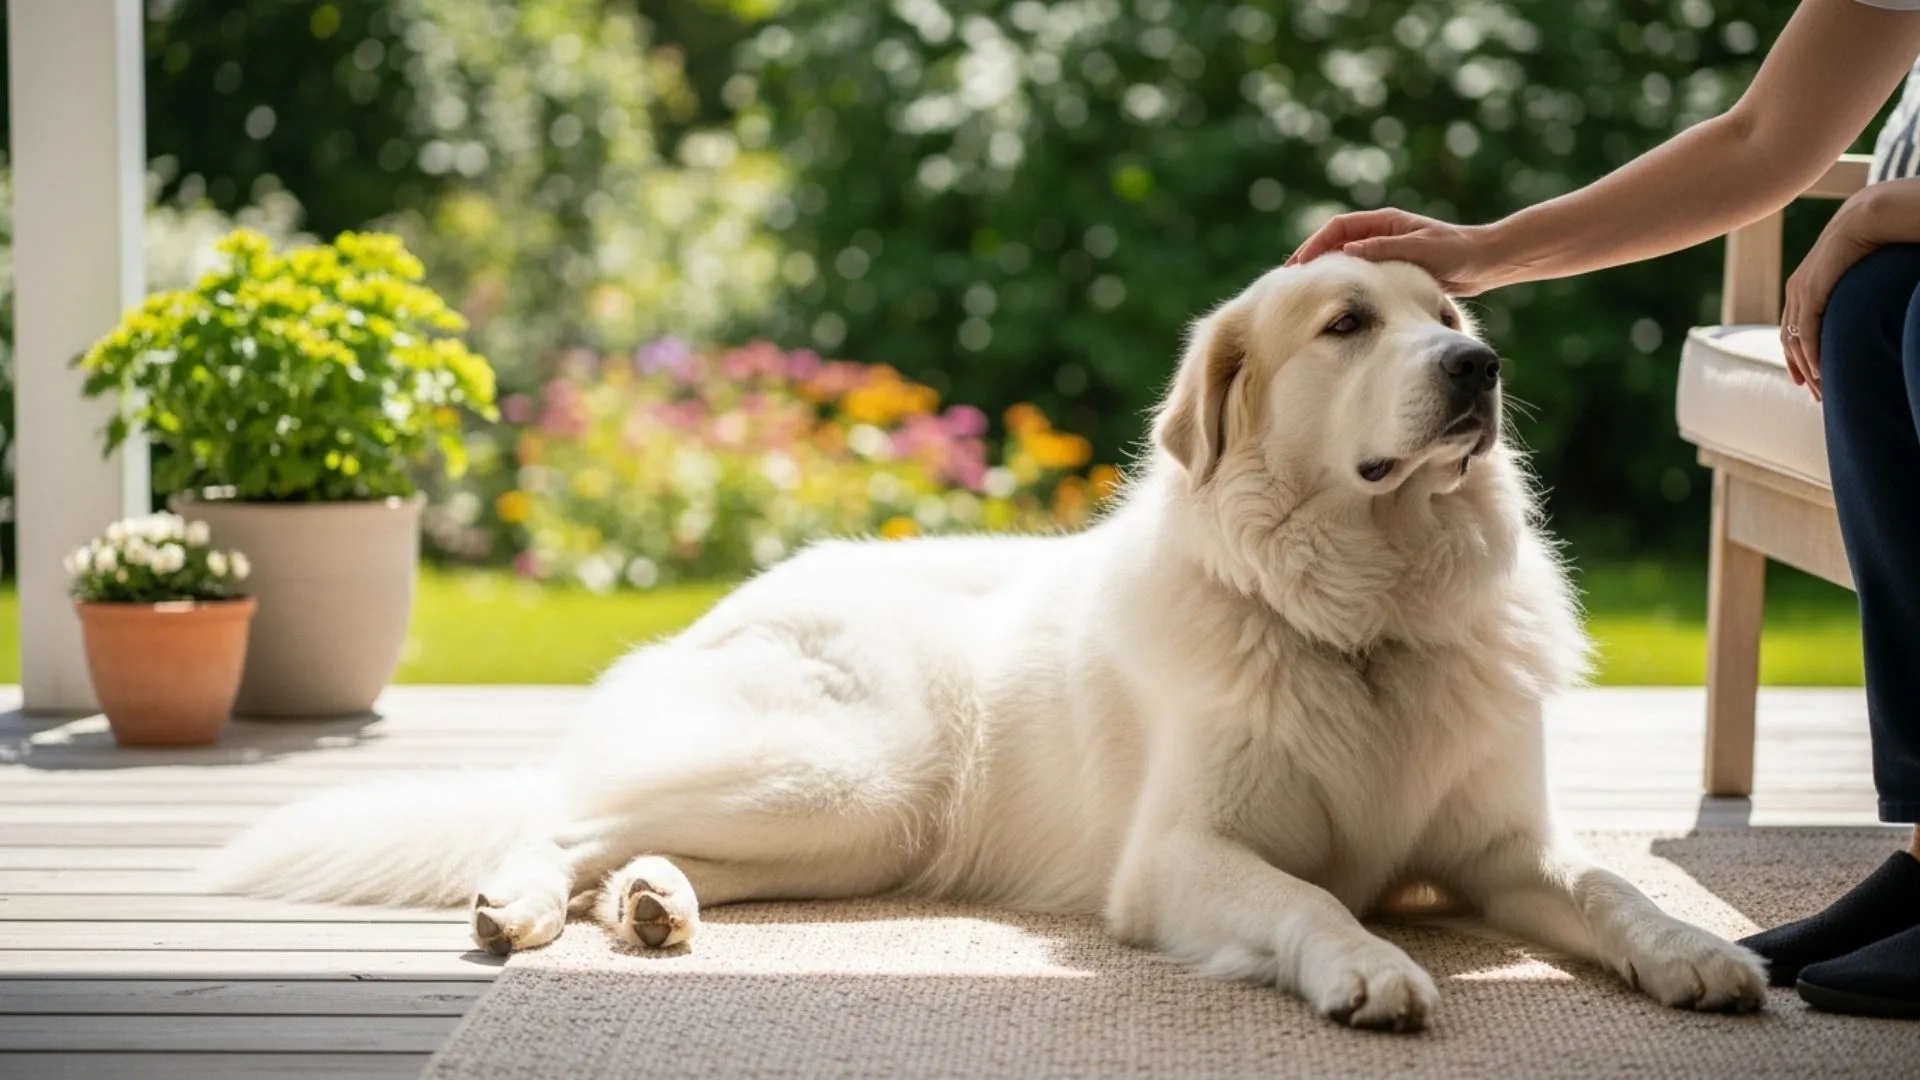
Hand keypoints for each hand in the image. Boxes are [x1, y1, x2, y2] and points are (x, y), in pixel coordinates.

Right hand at [1286, 209, 1503, 295]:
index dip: (1315, 244)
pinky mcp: (1394, 265)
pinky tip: (1337, 296)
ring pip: (1346, 257)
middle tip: (1290, 277)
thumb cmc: (1455, 251)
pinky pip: (1361, 271)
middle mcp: (1382, 232)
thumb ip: (1384, 249)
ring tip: (1306, 288)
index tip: (1300, 265)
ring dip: (1326, 269)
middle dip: (1312, 256)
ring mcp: (1387, 248)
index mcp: (1385, 221)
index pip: (1338, 228)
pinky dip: (1345, 280)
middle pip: (1336, 241)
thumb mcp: (1419, 249)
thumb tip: (1346, 253)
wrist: (1485, 261)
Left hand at [1782, 187, 1886, 400]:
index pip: (1792, 331)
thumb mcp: (1852, 278)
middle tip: (1816, 394)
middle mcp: (1795, 292)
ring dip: (1808, 369)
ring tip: (1821, 391)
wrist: (1865, 218)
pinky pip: (1806, 333)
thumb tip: (1862, 311)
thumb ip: (1847, 297)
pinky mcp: (1810, 293)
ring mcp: (1800, 293)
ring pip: (1795, 342)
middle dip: (1801, 370)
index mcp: (1802, 288)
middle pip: (1789, 342)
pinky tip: (1820, 374)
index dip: (1799, 357)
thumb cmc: (1867, 244)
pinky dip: (1811, 355)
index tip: (1810, 380)